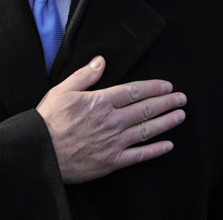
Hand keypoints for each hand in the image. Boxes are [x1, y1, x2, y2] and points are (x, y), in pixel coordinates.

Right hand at [36, 55, 185, 183]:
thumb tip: (100, 61)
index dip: (153, 88)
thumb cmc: (48, 120)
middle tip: (181, 98)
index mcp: (100, 102)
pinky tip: (168, 145)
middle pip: (145, 109)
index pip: (133, 91)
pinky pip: (140, 155)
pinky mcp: (113, 161)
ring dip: (166, 122)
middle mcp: (112, 121)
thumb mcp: (61, 91)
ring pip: (147, 130)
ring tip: (180, 116)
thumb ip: (84, 76)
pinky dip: (156, 150)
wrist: (41, 151)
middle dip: (166, 102)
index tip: (167, 86)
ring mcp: (114, 142)